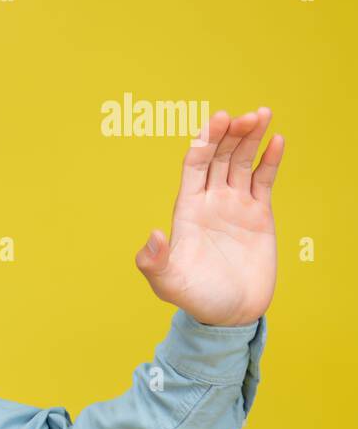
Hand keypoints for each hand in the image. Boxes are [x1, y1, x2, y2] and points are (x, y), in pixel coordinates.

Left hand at [135, 108, 283, 326]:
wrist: (229, 314)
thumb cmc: (194, 297)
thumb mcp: (166, 282)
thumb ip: (154, 260)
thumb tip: (153, 235)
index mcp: (186, 209)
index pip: (194, 165)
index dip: (204, 142)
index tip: (216, 122)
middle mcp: (210, 201)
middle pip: (219, 157)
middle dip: (229, 134)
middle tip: (244, 115)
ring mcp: (235, 205)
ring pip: (241, 162)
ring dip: (250, 138)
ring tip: (261, 114)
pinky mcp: (259, 215)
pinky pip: (264, 180)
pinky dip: (269, 159)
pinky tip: (276, 139)